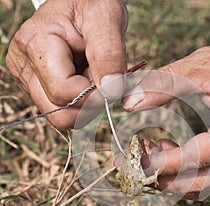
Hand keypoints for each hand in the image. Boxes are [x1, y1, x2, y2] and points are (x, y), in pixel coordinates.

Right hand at [6, 0, 127, 128]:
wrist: (82, 4)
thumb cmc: (91, 5)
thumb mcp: (105, 18)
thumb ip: (109, 54)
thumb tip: (111, 91)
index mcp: (34, 43)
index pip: (64, 92)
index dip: (95, 94)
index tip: (113, 80)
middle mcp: (24, 65)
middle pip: (60, 113)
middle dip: (91, 103)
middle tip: (102, 77)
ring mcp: (29, 80)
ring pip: (62, 117)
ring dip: (87, 105)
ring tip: (93, 76)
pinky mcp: (38, 89)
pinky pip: (64, 112)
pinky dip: (82, 104)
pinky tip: (86, 81)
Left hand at [123, 32, 209, 199]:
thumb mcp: (202, 66)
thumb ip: (164, 84)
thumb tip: (130, 103)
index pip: (194, 159)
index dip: (161, 163)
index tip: (134, 159)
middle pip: (198, 184)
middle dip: (162, 178)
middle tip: (137, 161)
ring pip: (204, 186)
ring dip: (174, 177)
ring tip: (152, 153)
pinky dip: (188, 173)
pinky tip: (172, 152)